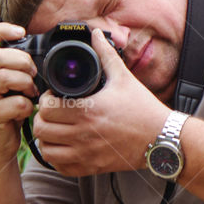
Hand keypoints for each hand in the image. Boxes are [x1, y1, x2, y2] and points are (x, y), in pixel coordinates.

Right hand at [0, 22, 39, 159]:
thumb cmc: (5, 109)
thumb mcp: (4, 84)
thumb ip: (11, 65)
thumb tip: (34, 46)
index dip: (2, 29)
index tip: (21, 32)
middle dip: (24, 62)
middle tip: (33, 73)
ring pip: (6, 77)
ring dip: (26, 83)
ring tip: (31, 92)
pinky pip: (16, 102)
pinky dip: (27, 106)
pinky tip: (26, 110)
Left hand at [33, 29, 169, 176]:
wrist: (162, 139)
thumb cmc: (143, 109)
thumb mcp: (123, 78)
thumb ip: (105, 54)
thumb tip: (96, 34)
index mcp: (88, 110)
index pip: (46, 108)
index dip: (44, 101)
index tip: (52, 98)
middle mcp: (84, 134)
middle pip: (41, 130)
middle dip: (42, 119)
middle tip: (51, 114)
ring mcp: (86, 154)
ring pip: (46, 151)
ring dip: (46, 140)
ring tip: (55, 130)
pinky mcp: (92, 168)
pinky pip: (61, 168)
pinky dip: (57, 159)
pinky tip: (64, 147)